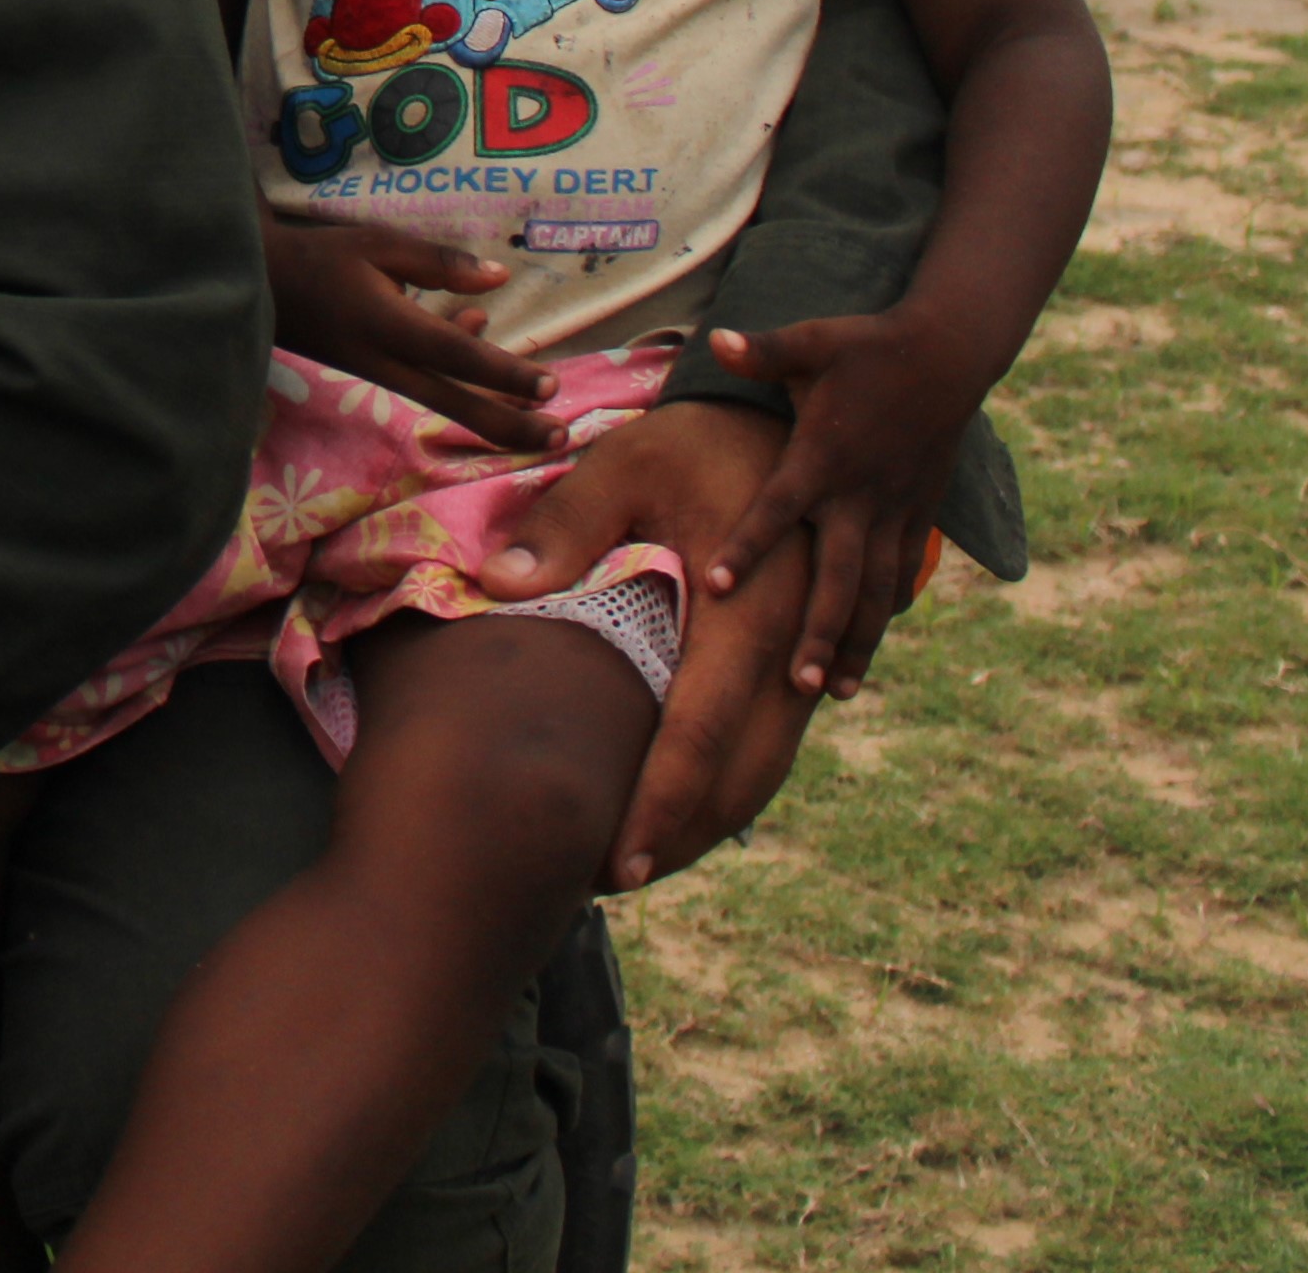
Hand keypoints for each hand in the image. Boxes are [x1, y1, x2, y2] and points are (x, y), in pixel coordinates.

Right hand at [259, 213, 560, 451]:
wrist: (261, 285)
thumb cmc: (320, 258)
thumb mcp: (379, 244)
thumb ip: (440, 262)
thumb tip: (500, 277)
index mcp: (391, 328)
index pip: (459, 358)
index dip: (506, 374)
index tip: (551, 388)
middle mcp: (390, 362)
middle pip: (459, 405)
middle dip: (512, 426)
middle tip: (562, 439)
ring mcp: (382, 374)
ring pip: (448, 403)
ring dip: (497, 413)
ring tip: (543, 421)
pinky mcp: (377, 372)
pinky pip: (428, 384)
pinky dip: (462, 374)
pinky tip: (481, 332)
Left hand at [476, 400, 816, 889]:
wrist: (784, 425)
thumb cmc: (693, 443)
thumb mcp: (626, 462)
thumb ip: (566, 524)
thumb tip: (501, 585)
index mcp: (748, 610)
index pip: (700, 731)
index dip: (661, 804)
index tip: (619, 865)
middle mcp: (790, 647)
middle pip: (745, 774)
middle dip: (683, 835)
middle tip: (608, 881)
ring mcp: (806, 657)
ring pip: (767, 766)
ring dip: (709, 819)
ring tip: (639, 859)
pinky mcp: (803, 658)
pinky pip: (773, 739)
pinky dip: (732, 782)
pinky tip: (684, 811)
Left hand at [700, 313, 983, 700]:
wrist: (949, 353)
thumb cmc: (867, 347)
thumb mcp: (812, 341)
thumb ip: (762, 351)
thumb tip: (717, 338)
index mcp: (823, 456)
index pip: (778, 508)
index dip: (748, 545)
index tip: (715, 586)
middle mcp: (860, 493)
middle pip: (838, 575)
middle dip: (819, 630)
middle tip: (796, 683)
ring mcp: (895, 508)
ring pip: (876, 589)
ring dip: (856, 641)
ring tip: (835, 692)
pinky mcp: (919, 512)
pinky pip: (902, 572)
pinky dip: (886, 611)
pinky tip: (866, 650)